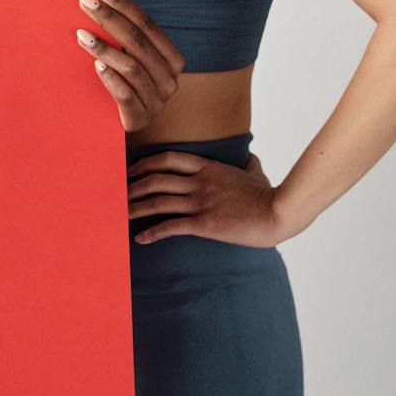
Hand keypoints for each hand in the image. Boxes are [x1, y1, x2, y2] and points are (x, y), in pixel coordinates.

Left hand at [75, 0, 183, 132]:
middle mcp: (169, 81)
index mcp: (172, 60)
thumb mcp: (130, 58)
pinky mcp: (139, 120)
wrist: (118, 125)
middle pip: (138, 42)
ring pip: (131, 67)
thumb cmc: (122, 83)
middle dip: (109, 18)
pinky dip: (110, 78)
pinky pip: (125, 95)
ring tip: (81, 34)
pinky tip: (95, 65)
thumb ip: (125, 36)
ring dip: (104, 47)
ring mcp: (156, 102)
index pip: (148, 25)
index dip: (125, 6)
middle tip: (84, 2)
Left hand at [127, 147, 281, 246]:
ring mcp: (200, 201)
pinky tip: (141, 238)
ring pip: (158, 201)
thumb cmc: (268, 194)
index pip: (168, 158)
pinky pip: (170, 226)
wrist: (277, 213)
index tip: (132, 169)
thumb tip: (250, 158)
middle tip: (118, 192)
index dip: (145, 163)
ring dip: (136, 208)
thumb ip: (247, 164)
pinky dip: (152, 232)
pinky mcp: (204, 223)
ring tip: (120, 214)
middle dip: (133, 185)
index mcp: (208, 167)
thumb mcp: (255, 172)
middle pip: (156, 178)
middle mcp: (199, 181)